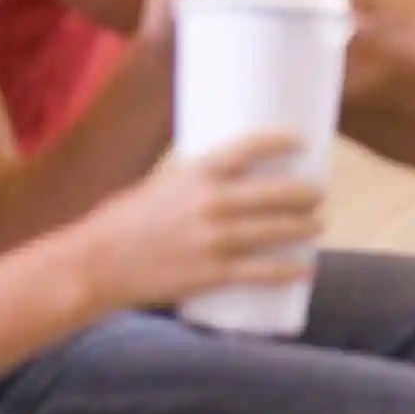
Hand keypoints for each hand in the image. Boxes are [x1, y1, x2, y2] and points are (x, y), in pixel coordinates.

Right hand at [74, 129, 324, 312]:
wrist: (95, 264)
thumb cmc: (125, 221)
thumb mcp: (161, 186)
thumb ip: (196, 182)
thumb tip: (230, 178)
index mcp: (196, 172)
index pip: (250, 146)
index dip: (282, 140)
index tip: (302, 140)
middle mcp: (210, 202)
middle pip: (276, 192)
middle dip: (306, 193)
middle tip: (318, 193)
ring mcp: (214, 239)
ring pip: (277, 231)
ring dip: (306, 228)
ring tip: (318, 225)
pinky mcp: (212, 273)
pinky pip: (261, 272)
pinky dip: (289, 271)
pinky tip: (305, 270)